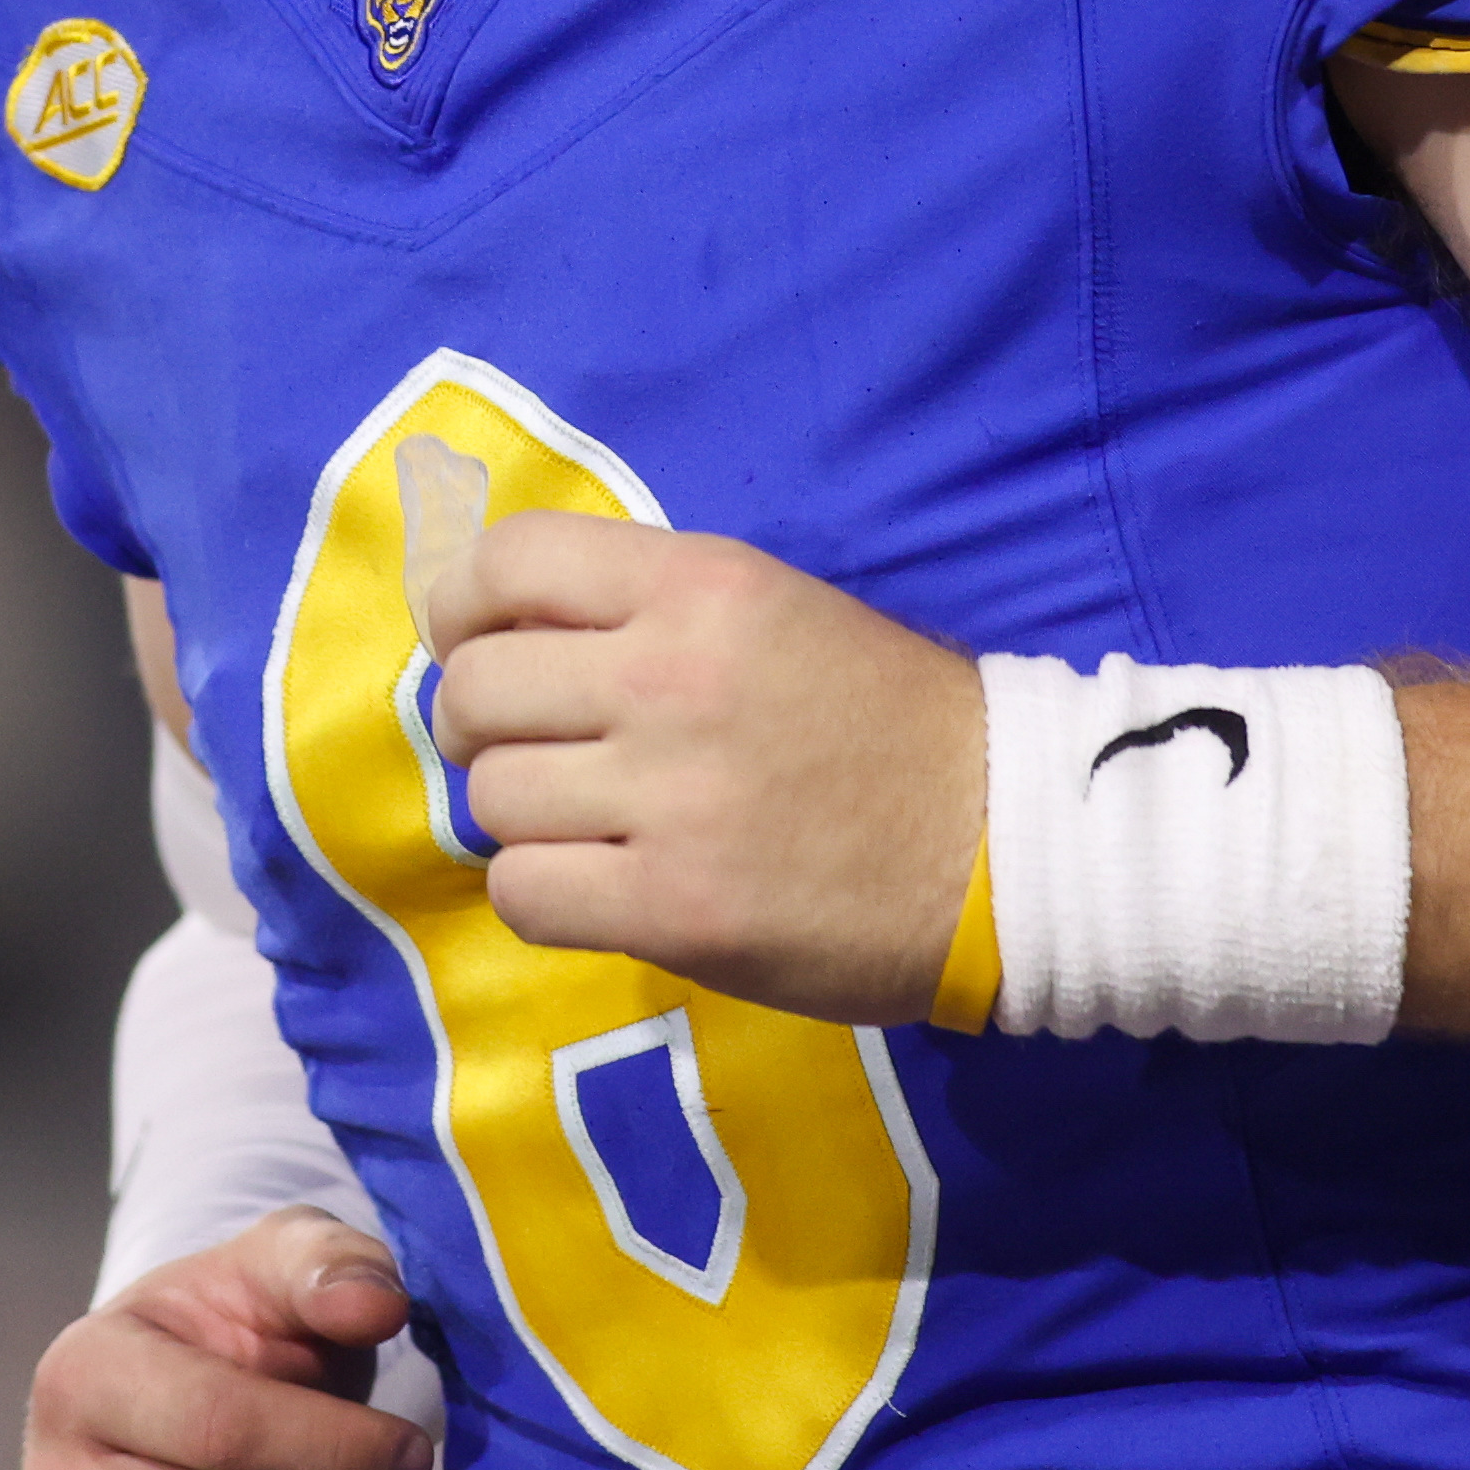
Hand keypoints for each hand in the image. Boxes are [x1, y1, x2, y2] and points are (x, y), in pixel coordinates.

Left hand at [419, 513, 981, 1023]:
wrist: (1007, 842)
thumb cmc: (886, 723)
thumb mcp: (774, 611)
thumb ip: (647, 609)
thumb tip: (500, 633)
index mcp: (701, 585)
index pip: (508, 562)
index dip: (462, 608)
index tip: (478, 646)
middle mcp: (672, 676)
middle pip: (475, 689)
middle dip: (477, 726)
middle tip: (530, 751)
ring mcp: (672, 797)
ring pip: (492, 799)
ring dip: (522, 818)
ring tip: (587, 825)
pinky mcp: (676, 907)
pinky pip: (524, 894)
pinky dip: (544, 895)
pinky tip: (600, 888)